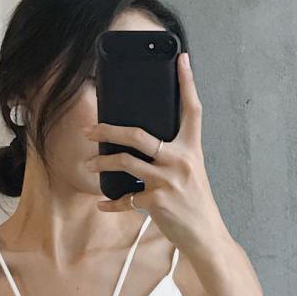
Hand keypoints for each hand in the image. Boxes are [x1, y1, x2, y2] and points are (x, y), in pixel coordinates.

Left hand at [83, 51, 228, 256]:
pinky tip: (102, 202)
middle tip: (90, 129)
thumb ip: (174, 155)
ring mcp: (168, 181)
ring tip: (91, 163)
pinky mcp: (157, 202)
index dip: (188, 83)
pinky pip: (126, 198)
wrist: (206, 236)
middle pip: (140, 135)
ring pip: (126, 162)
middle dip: (109, 129)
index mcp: (192, 149)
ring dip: (103, 162)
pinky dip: (111, 202)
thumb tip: (143, 143)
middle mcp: (181, 160)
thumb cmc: (196, 202)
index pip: (192, 109)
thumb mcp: (192, 172)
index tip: (183, 59)